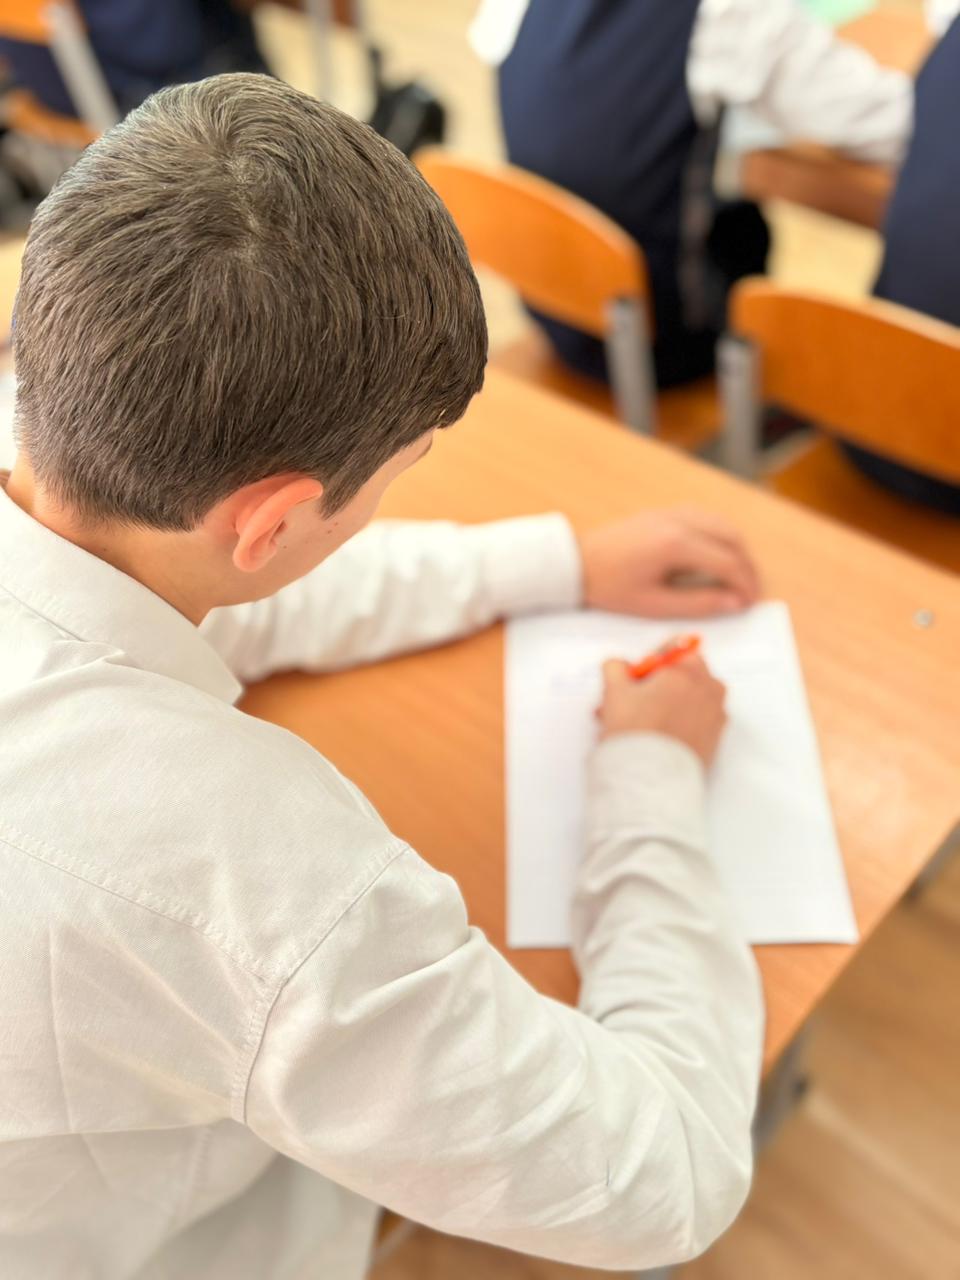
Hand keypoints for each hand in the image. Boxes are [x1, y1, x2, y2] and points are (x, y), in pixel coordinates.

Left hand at [579, 509, 760, 617]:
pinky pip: (704, 518)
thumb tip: (735, 602)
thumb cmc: (609, 588)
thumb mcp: (654, 605)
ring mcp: (671, 512)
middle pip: (731, 537)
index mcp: (676, 543)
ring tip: (737, 576)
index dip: (745, 583)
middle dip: (746, 565)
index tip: (751, 603)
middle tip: (749, 591)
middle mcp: (678, 520)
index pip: (728, 561)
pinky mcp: (663, 513)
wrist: (575, 564)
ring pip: (721, 524)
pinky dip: (718, 535)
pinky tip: (716, 556)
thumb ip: (699, 604)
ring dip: (735, 548)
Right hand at [597, 652, 726, 766]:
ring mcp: (715, 717)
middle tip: (634, 701)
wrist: (652, 778)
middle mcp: (707, 691)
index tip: (638, 676)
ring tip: (640, 723)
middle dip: (662, 685)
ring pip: (693, 700)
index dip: (653, 664)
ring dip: (671, 704)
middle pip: (687, 676)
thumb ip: (615, 668)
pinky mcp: (716, 741)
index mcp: (686, 672)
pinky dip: (683, 725)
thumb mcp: (614, 691)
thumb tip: (618, 665)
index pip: (674, 652)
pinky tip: (657, 738)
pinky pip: (699, 723)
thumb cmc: (636, 733)